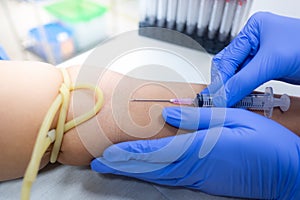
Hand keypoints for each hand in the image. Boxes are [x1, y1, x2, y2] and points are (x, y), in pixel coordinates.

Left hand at [91, 107, 299, 198]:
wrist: (287, 171)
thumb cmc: (264, 142)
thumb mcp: (234, 120)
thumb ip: (199, 118)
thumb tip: (169, 115)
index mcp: (201, 149)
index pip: (155, 152)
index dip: (129, 153)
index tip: (107, 153)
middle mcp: (195, 167)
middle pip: (152, 167)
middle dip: (124, 165)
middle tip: (100, 163)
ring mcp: (200, 178)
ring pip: (160, 175)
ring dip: (135, 171)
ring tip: (115, 168)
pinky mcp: (207, 183)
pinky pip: (174, 178)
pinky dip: (155, 175)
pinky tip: (147, 172)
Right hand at [203, 12, 299, 106]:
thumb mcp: (272, 62)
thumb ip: (243, 80)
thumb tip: (222, 95)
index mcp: (253, 30)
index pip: (228, 58)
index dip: (220, 79)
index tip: (215, 98)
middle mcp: (254, 41)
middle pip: (229, 66)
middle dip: (224, 84)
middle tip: (217, 101)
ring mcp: (260, 55)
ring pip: (237, 74)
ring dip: (231, 89)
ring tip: (225, 102)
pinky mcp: (266, 68)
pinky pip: (247, 80)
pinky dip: (241, 90)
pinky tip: (237, 98)